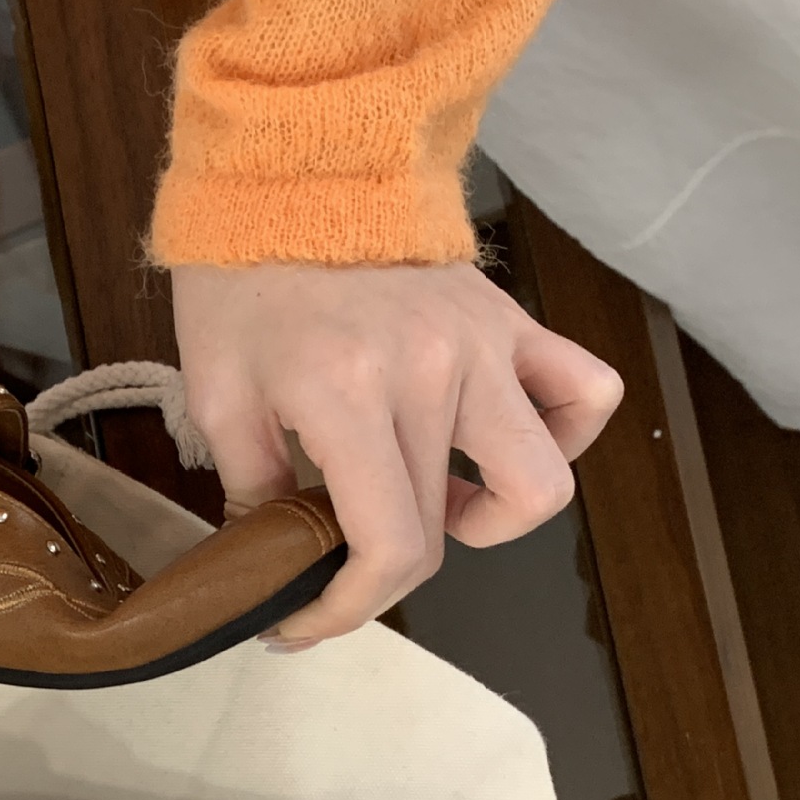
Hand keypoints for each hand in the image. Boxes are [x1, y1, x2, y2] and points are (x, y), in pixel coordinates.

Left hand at [171, 263, 622, 648]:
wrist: (289, 175)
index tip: (302, 624)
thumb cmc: (243, 282)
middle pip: (442, 531)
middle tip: (333, 571)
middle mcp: (430, 374)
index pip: (387, 545)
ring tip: (435, 510)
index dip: (347, 611)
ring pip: (539, 480)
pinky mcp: (510, 322)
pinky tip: (496, 450)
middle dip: (383, 579)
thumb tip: (274, 565)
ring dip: (490, 521)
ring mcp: (482, 347)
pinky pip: (583, 393)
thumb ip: (252, 489)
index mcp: (346, 395)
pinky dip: (560, 438)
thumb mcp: (217, 393)